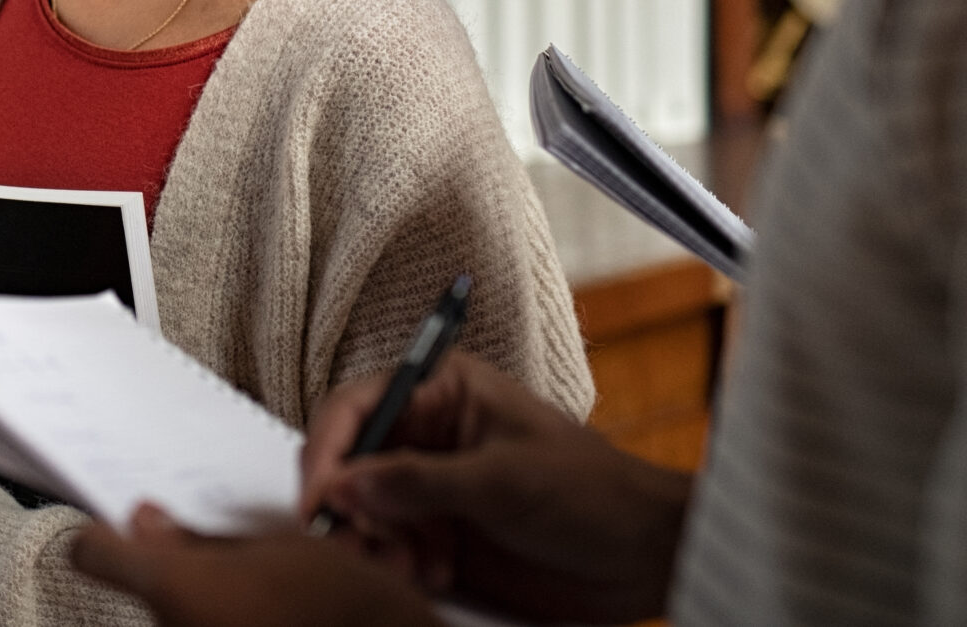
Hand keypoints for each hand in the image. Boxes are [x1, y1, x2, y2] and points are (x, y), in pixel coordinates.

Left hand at [72, 505, 441, 626]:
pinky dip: (216, 624)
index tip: (110, 531)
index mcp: (177, 587)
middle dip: (170, 574)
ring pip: (171, 619)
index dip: (102, 537)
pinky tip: (261, 616)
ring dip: (198, 606)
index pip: (95, 553)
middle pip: (141, 590)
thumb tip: (147, 520)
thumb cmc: (342, 602)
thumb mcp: (276, 544)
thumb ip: (199, 536)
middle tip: (220, 565)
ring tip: (257, 598)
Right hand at [302, 351, 692, 623]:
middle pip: (351, 461)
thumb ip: (419, 482)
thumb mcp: (502, 481)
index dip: (328, 450)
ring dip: (373, 541)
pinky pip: (393, 545)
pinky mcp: (444, 533)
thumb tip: (345, 484)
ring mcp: (434, 486)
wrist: (647, 555)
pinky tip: (431, 575)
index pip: (358, 407)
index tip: (318, 498)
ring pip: (366, 509)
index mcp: (444, 392)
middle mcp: (429, 435)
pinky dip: (397, 563)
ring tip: (406, 567)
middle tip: (362, 544)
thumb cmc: (592, 493)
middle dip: (350, 505)